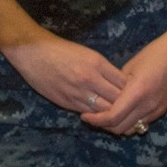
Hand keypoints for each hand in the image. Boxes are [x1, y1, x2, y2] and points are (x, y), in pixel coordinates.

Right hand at [6, 34, 126, 115]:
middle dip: (124, 105)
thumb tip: (117, 84)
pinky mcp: (67, 102)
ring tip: (117, 116)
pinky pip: (88, 113)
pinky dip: (96, 116)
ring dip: (111, 114)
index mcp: (97, 63)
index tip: (133, 93)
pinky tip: (100, 116)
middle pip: (117, 99)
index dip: (131, 90)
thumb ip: (102, 69)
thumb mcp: (86, 54)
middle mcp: (90, 79)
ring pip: (104, 110)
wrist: (33, 52)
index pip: (124, 83)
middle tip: (129, 109)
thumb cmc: (60, 49)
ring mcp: (78, 92)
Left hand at [82, 29, 166, 135]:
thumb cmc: (156, 53)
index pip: (112, 116)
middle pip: (120, 128)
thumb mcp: (131, 66)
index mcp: (137, 92)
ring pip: (131, 129)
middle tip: (92, 117)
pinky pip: (142, 123)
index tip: (84, 116)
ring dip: (117, 126)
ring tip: (106, 116)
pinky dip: (129, 122)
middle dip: (103, 126)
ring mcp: (157, 110)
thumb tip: (105, 95)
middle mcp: (148, 106)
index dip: (96, 120)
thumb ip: (118, 84)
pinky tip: (122, 112)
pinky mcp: (162, 110)